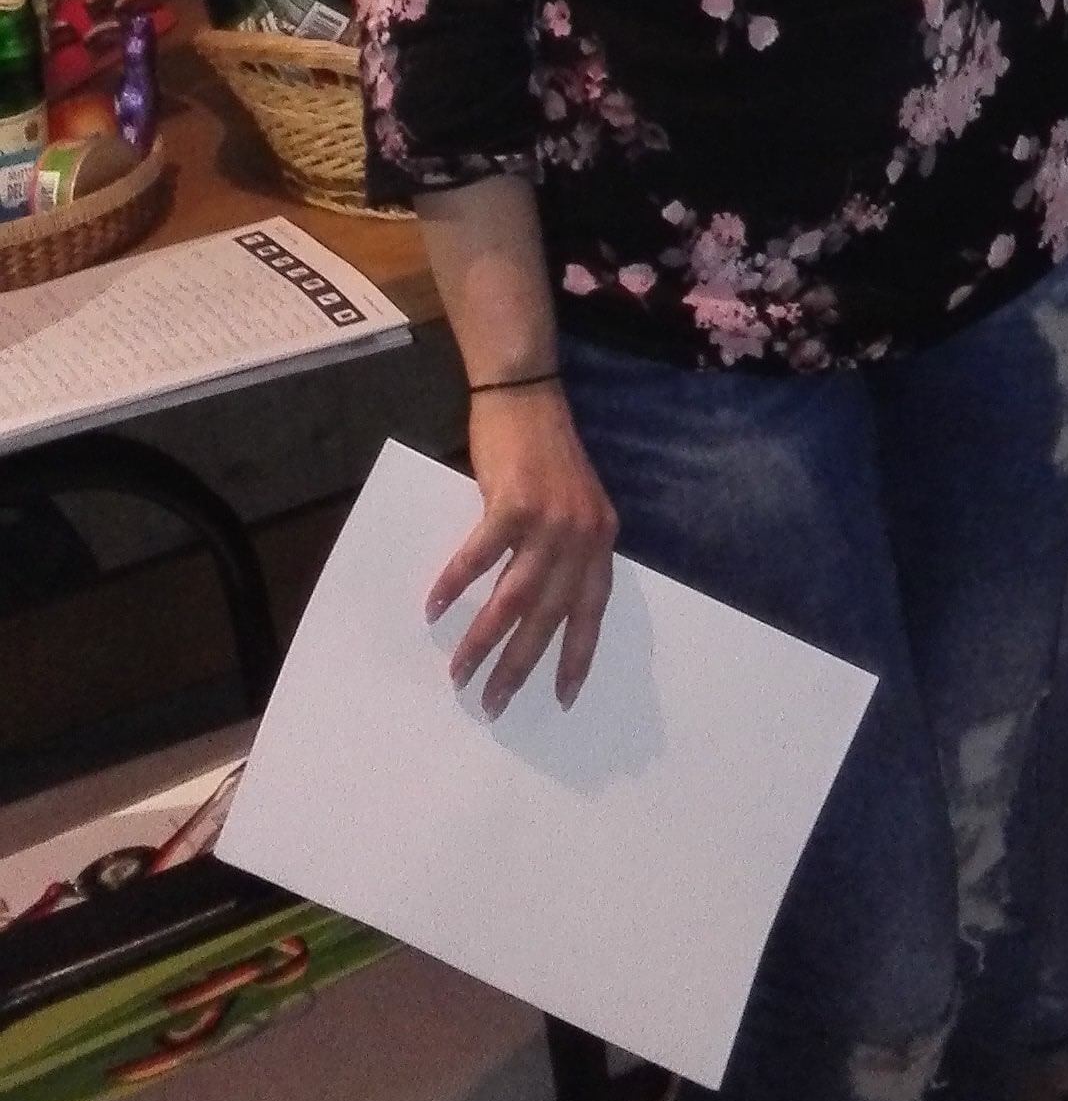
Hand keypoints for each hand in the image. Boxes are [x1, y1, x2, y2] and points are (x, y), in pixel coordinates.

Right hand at [426, 387, 618, 715]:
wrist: (527, 395)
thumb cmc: (544, 451)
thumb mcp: (573, 503)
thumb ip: (565, 548)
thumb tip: (536, 604)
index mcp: (600, 540)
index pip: (592, 611)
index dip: (577, 656)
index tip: (562, 698)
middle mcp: (582, 535)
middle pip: (549, 617)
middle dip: (521, 667)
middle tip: (494, 704)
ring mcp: (550, 520)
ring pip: (514, 599)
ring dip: (483, 641)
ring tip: (459, 674)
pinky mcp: (514, 503)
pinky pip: (480, 556)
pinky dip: (455, 583)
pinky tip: (434, 607)